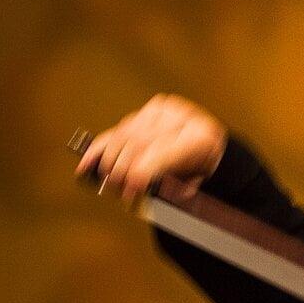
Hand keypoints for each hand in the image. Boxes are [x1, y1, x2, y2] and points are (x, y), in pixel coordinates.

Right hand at [75, 94, 226, 204]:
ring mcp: (165, 111)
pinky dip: (100, 148)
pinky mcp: (151, 110)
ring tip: (108, 183)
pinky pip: (121, 129)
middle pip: (138, 141)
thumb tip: (136, 189)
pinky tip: (85, 165)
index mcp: (199, 137)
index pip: (160, 150)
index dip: (140, 171)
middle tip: (118, 192)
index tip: (130, 191)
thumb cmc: (204, 172)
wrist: (218, 151)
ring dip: (110, 161)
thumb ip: (169, 187)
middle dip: (123, 170)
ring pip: (125, 134)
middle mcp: (182, 118)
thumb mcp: (195, 184)